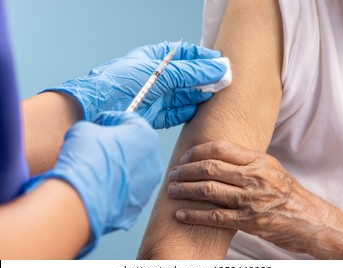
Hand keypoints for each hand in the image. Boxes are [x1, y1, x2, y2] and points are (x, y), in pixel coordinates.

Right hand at [24, 111, 162, 256]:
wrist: (81, 198)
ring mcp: (150, 185)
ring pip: (134, 170)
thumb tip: (95, 135)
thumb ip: (95, 127)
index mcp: (146, 135)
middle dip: (117, 144)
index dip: (110, 119)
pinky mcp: (140, 204)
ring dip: (119, 166)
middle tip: (97, 146)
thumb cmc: (86, 158)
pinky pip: (128, 190)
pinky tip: (100, 186)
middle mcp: (154, 159)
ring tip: (98, 169)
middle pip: (135, 145)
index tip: (97, 124)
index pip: (130, 120)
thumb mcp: (84, 129)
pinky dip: (116, 186)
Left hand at [45, 41, 226, 127]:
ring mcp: (155, 97)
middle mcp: (156, 78)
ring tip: (212, 96)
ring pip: (183, 96)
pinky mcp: (153, 116)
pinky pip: (175, 113)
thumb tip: (217, 68)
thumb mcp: (158, 72)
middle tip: (222, 81)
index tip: (219, 62)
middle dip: (203, 79)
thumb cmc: (121, 83)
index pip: (184, 54)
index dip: (202, 57)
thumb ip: (189, 72)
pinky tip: (195, 110)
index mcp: (154, 59)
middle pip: (186, 76)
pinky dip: (186, 112)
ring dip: (197, 96)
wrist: (97, 109)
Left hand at [167, 141, 338, 256]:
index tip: (185, 157)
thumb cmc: (289, 194)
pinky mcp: (249, 222)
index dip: (197, 151)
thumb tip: (216, 156)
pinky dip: (194, 215)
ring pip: (209, 190)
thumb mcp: (271, 169)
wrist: (312, 220)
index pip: (220, 148)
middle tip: (173, 174)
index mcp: (259, 160)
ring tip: (172, 190)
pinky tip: (180, 214)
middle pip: (210, 168)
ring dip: (185, 190)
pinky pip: (215, 217)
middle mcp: (254, 177)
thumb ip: (246, 161)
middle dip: (186, 171)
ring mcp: (251, 200)